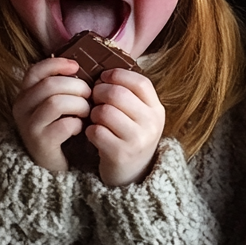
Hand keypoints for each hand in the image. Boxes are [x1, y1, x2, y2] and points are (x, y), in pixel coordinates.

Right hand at [12, 57, 91, 171]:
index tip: (76, 66)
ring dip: (78, 105)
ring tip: (86, 112)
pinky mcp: (40, 143)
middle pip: (49, 85)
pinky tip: (80, 129)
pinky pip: (63, 125)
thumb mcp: (57, 103)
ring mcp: (28, 126)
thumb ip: (62, 85)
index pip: (35, 70)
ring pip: (55, 102)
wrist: (53, 164)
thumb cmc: (60, 127)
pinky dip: (77, 124)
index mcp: (25, 94)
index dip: (56, 64)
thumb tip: (79, 65)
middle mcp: (21, 108)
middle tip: (89, 95)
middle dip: (76, 86)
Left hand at [87, 69, 164, 187]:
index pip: (140, 82)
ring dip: (93, 113)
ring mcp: (137, 140)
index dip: (118, 75)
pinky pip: (96, 131)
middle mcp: (151, 124)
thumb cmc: (130, 136)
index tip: (104, 78)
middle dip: (99, 92)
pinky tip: (93, 134)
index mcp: (156, 109)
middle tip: (94, 98)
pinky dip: (89, 130)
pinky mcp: (120, 154)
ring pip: (104, 112)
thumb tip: (103, 69)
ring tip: (95, 118)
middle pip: (118, 94)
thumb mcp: (139, 114)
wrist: (133, 175)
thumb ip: (128, 93)